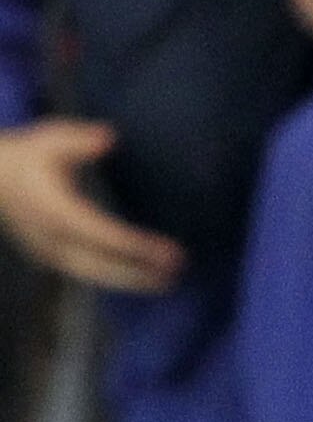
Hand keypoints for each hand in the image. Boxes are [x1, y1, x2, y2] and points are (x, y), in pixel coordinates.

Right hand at [0, 118, 182, 291]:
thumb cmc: (28, 156)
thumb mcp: (51, 139)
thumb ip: (79, 140)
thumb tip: (109, 138)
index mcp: (53, 211)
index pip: (100, 234)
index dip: (133, 245)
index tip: (164, 251)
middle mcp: (50, 237)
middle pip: (98, 263)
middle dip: (137, 272)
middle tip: (176, 273)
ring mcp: (46, 250)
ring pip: (91, 273)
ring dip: (129, 280)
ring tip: (168, 283)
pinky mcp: (48, 254)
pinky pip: (84, 271)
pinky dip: (113, 276)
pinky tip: (142, 278)